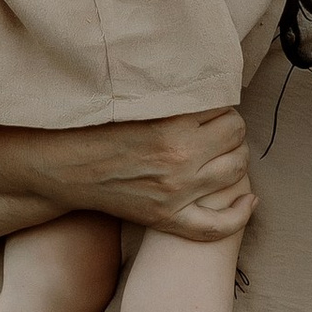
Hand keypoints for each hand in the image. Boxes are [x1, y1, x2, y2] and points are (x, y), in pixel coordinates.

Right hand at [58, 110, 253, 239]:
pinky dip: (239, 214)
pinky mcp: (167, 218)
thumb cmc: (95, 127)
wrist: (62, 167)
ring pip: (237, 170)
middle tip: (214, 128)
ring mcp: (177, 192)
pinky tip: (249, 199)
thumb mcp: (136, 102)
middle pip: (236, 135)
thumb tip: (209, 85)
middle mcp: (180, 159)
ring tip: (222, 151)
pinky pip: (216, 226)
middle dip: (229, 129)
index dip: (218, 107)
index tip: (207, 109)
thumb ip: (173, 97)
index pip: (224, 108)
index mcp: (172, 125)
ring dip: (236, 157)